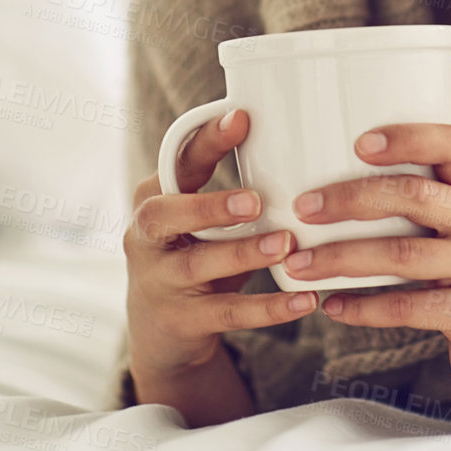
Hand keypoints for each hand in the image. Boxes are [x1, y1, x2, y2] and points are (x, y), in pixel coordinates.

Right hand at [123, 108, 317, 389]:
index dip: (206, 140)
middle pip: (165, 215)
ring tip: (286, 245)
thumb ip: (229, 189)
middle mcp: (146, 237)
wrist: (161, 333)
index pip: (176, 163)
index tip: (241, 118)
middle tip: (256, 200)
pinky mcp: (182, 321)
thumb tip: (297, 146)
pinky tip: (304, 300)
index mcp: (154, 197)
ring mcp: (160, 281)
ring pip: (199, 264)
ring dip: (245, 254)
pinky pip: (229, 314)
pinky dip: (269, 309)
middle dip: (210, 206)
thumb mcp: (198, 218)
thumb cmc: (193, 254)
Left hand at [285, 122, 450, 419]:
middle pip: (415, 196)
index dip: (407, 138)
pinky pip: (407, 306)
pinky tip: (333, 307)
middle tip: (303, 209)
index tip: (357, 143)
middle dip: (350, 200)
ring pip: (402, 254)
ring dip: (342, 258)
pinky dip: (363, 307)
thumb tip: (335, 184)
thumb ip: (429, 207)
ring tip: (299, 266)